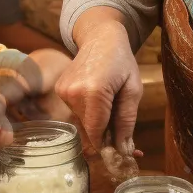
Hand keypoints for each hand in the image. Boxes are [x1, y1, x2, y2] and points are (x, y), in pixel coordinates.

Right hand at [56, 17, 141, 152]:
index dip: (108, 147)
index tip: (121, 156)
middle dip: (105, 136)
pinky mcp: (60, 90)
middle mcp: (73, 93)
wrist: (101, 36)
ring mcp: (63, 91)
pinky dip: (89, 113)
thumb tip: (123, 150)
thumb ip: (126, 121)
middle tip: (123, 137)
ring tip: (112, 109)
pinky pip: (76, 112)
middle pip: (88, 130)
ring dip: (97, 124)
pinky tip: (100, 100)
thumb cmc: (122, 61)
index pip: (97, 133)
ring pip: (81, 123)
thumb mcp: (133, 90)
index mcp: (94, 92)